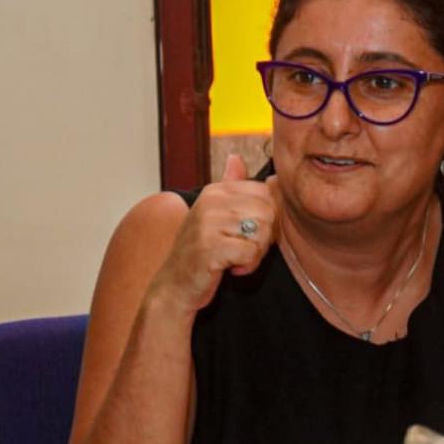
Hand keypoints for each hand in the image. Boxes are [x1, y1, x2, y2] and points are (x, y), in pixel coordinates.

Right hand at [147, 154, 280, 313]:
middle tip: (242, 248)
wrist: (175, 286)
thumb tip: (236, 157)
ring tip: (234, 258)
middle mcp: (210, 202)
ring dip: (255, 253)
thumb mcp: (214, 214)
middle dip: (263, 237)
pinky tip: (230, 268)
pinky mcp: (210, 247)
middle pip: (268, 212)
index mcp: (214, 190)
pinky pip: (251, 252)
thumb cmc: (201, 252)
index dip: (266, 217)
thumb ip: (230, 186)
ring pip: (262, 232)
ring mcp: (208, 223)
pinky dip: (247, 265)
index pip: (265, 193)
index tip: (248, 232)